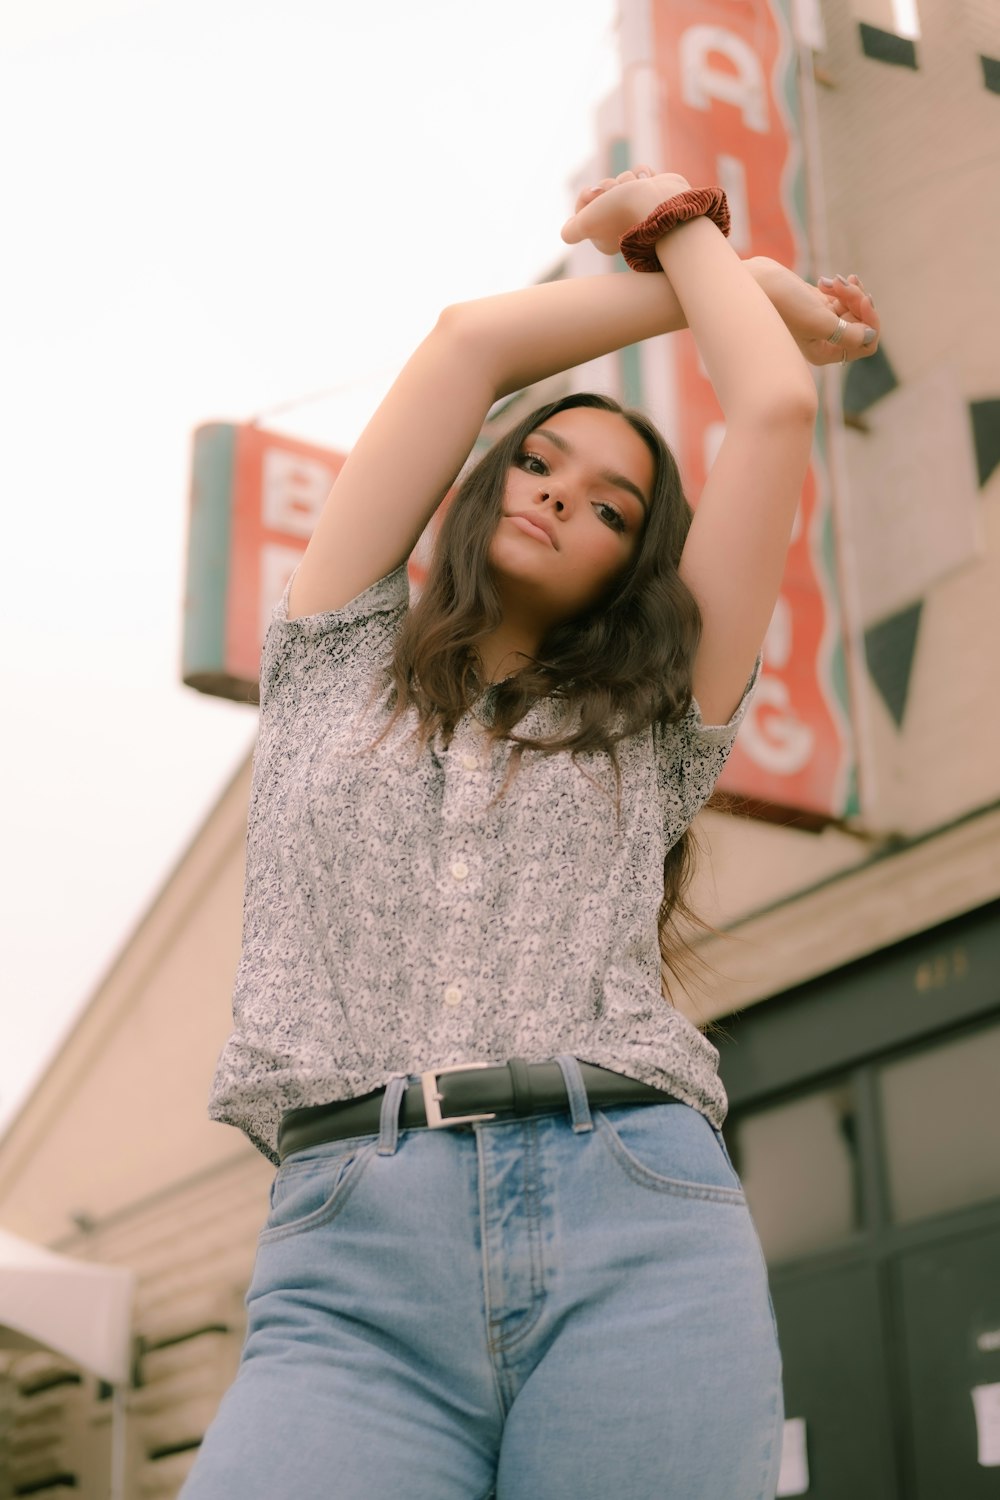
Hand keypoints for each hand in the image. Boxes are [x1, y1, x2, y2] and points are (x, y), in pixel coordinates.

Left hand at [561, 166, 690, 256]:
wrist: (662, 202)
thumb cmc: (623, 212)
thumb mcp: (586, 223)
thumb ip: (571, 232)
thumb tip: (568, 232)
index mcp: (605, 237)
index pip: (585, 209)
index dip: (585, 196)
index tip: (593, 195)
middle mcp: (622, 225)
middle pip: (603, 192)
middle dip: (608, 186)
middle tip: (616, 194)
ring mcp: (640, 209)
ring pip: (622, 181)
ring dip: (626, 179)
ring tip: (637, 189)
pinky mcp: (655, 194)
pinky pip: (641, 174)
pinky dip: (643, 173)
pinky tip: (648, 181)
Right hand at [755, 259, 879, 364]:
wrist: (756, 282)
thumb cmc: (783, 305)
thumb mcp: (819, 321)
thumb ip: (850, 334)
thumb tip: (871, 336)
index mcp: (824, 353)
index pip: (866, 344)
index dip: (870, 321)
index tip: (863, 299)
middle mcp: (825, 341)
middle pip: (862, 323)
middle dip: (857, 299)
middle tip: (843, 284)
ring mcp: (822, 323)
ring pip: (854, 308)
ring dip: (849, 290)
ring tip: (832, 280)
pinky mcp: (819, 305)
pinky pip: (844, 298)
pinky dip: (842, 286)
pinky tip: (827, 280)